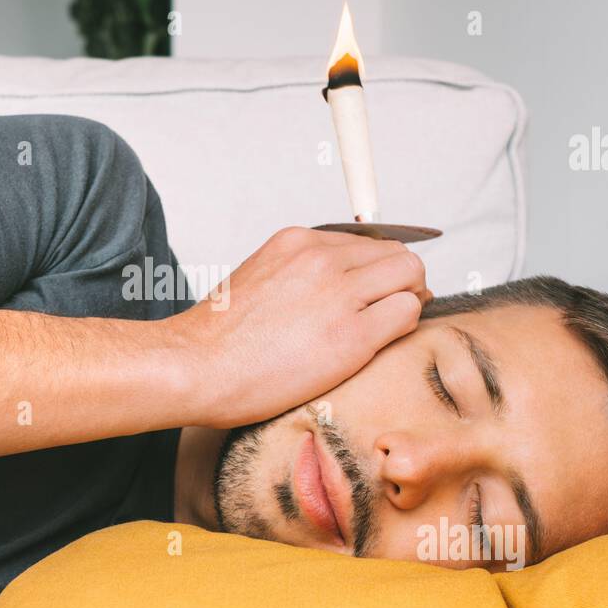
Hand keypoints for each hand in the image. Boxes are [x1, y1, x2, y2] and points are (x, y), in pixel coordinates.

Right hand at [167, 225, 431, 429]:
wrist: (195, 366)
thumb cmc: (218, 339)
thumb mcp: (258, 278)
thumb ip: (298, 274)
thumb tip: (333, 287)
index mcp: (298, 242)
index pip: (367, 242)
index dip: (378, 270)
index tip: (374, 292)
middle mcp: (322, 258)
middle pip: (398, 254)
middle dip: (402, 282)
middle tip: (388, 311)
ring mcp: (339, 293)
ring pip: (411, 276)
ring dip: (407, 302)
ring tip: (383, 329)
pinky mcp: (352, 335)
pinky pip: (407, 314)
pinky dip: (404, 328)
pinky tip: (377, 346)